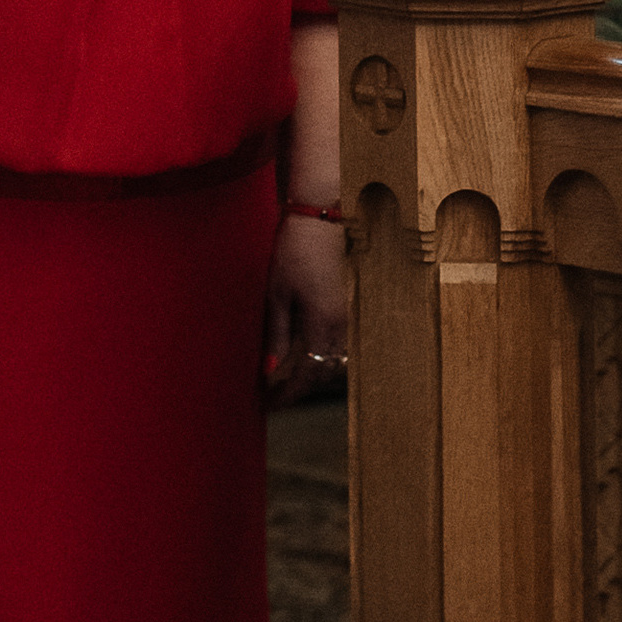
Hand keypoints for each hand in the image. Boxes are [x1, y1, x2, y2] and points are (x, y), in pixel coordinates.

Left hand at [261, 209, 347, 405]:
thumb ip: (278, 335)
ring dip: (316, 373)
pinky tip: (308, 353)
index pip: (309, 374)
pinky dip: (325, 355)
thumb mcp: (277, 293)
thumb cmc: (294, 250)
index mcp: (323, 322)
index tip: (272, 404)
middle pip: (326, 372)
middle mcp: (343, 323)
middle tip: (277, 394)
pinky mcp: (350, 303)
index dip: (290, 393)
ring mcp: (350, 313)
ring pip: (337, 359)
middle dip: (302, 388)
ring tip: (290, 377)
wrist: (320, 217)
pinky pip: (341, 342)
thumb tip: (271, 370)